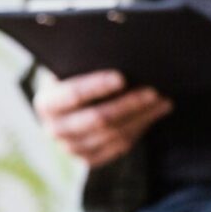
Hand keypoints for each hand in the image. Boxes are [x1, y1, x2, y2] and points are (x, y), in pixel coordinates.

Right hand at [32, 70, 172, 167]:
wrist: (73, 104)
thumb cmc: (78, 77)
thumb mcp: (75, 69)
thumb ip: (89, 63)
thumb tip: (122, 52)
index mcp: (47, 103)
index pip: (72, 95)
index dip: (96, 86)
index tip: (121, 77)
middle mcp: (55, 129)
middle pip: (98, 119)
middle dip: (129, 104)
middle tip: (154, 91)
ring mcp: (71, 147)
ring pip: (114, 134)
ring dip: (143, 116)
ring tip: (163, 100)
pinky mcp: (90, 158)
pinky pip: (120, 146)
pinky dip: (141, 127)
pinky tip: (156, 113)